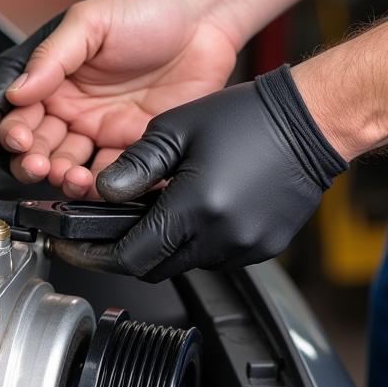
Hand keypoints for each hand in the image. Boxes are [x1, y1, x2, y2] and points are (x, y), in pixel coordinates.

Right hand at [0, 0, 239, 196]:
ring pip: (65, 166)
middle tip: (36, 162)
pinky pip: (108, 175)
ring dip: (60, 176)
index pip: (5, 108)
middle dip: (28, 159)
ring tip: (68, 175)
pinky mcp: (129, 146)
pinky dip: (99, 186)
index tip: (2, 142)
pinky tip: (98, 182)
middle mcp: (66, 106)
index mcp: (47, 75)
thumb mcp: (90, 21)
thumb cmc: (147, 8)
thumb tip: (17, 91)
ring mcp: (97, 129)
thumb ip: (51, 57)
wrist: (205, 18)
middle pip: (32, 146)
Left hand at [52, 66, 347, 280]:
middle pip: (153, 268)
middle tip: (104, 231)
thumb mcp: (177, 130)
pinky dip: (194, 242)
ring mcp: (245, 248)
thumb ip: (134, 165)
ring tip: (157, 211)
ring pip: (183, 264)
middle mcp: (221, 237)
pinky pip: (214, 257)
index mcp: (195, 209)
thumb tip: (99, 191)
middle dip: (124, 253)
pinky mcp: (262, 248)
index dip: (94, 255)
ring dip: (162, 246)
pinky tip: (196, 211)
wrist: (314, 122)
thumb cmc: (249, 118)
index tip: (73, 246)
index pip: (129, 256)